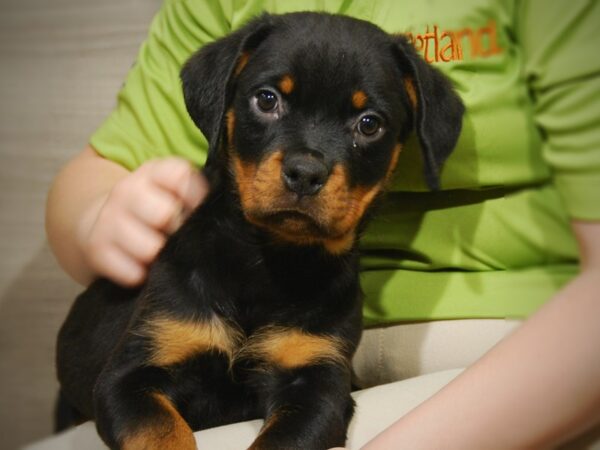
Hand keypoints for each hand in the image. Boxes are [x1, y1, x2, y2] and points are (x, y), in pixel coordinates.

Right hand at [77, 158, 208, 285]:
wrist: (104, 222)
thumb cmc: (153, 208)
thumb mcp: (172, 190)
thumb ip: (194, 193)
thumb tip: (211, 212)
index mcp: (152, 171)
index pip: (180, 175)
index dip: (195, 195)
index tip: (196, 208)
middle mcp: (127, 190)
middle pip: (165, 213)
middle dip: (178, 230)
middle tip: (176, 236)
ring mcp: (109, 218)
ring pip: (150, 248)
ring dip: (160, 257)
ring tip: (161, 253)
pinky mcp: (96, 248)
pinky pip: (131, 272)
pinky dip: (141, 275)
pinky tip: (142, 267)